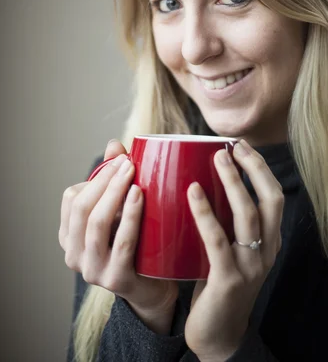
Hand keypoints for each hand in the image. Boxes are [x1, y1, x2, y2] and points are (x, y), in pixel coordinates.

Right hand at [58, 139, 178, 333]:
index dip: (97, 177)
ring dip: (114, 193)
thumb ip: (114, 179)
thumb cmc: (136, 240)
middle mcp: (74, 255)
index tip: (121, 160)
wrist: (154, 284)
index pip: (72, 199)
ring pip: (97, 225)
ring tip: (133, 174)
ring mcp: (92, 270)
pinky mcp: (115, 280)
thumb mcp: (121, 208)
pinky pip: (121, 244)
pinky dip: (129, 216)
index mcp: (70, 236)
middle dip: (105, 180)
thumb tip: (114, 145)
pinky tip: (139, 196)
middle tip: (128, 163)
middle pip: (82, 209)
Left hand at [184, 140, 283, 360]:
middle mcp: (266, 252)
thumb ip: (227, 224)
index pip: (274, 198)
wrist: (218, 336)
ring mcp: (250, 266)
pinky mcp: (228, 279)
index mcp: (270, 243)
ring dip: (233, 182)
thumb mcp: (232, 251)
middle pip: (270, 200)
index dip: (261, 169)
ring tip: (217, 158)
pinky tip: (192, 192)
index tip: (242, 147)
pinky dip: (205, 212)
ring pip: (248, 215)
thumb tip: (203, 181)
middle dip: (253, 169)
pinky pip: (217, 239)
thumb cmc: (219, 286)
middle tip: (231, 148)